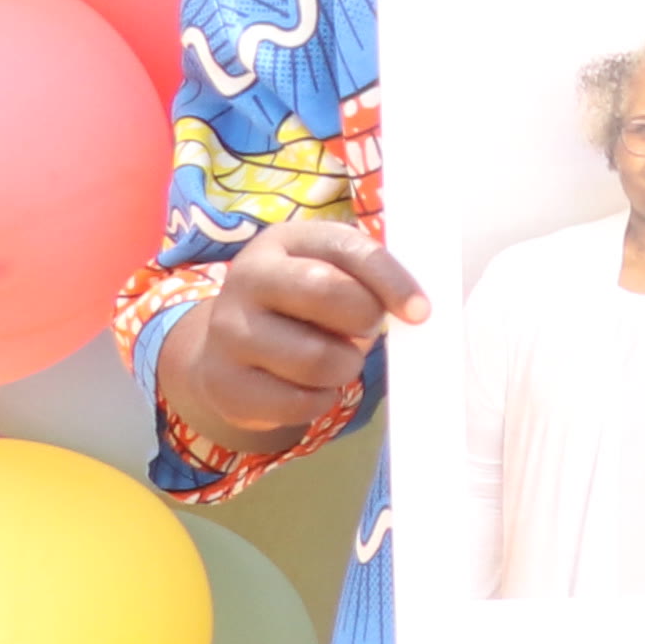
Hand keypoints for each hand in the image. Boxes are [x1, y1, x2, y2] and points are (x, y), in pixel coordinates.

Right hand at [156, 219, 425, 461]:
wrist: (229, 347)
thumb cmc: (305, 304)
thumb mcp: (334, 273)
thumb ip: (372, 278)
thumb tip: (418, 309)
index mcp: (285, 240)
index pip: (350, 250)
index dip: (392, 282)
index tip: (420, 312)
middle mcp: (247, 277)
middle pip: (329, 295)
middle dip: (364, 320)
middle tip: (364, 329)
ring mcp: (227, 330)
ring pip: (317, 359)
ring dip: (344, 366)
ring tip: (334, 357)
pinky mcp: (224, 381)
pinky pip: (297, 402)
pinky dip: (319, 401)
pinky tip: (308, 386)